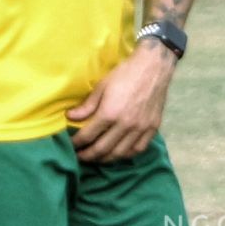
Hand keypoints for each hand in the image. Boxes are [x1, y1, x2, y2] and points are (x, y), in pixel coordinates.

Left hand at [67, 42, 176, 162]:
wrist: (154, 66)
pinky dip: (126, 155)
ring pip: (119, 153)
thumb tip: (70, 117)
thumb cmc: (125, 73)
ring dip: (105, 159)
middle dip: (87, 155)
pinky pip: (138, 149)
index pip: (88, 136)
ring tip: (97, 157)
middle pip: (102, 149)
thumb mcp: (102, 86)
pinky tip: (118, 153)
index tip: (71, 145)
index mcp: (110, 113)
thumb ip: (87, 105)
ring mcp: (140, 128)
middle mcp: (125, 124)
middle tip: (80, 156)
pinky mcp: (152, 128)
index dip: (77, 143)